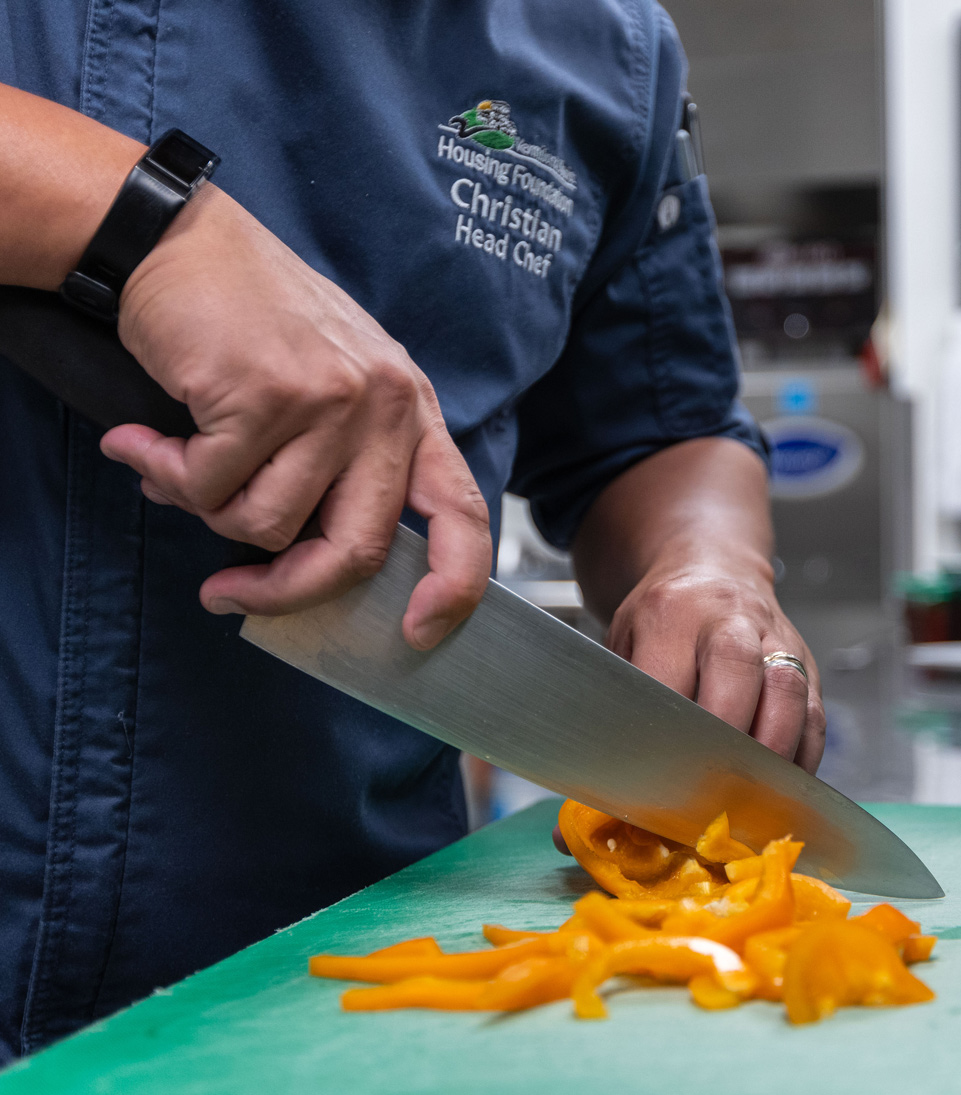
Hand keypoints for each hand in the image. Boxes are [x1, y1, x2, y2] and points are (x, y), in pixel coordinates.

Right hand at [100, 186, 490, 646]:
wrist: (181, 242)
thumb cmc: (252, 324)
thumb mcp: (327, 390)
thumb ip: (333, 470)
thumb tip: (295, 564)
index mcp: (412, 411)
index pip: (462, 512)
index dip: (455, 586)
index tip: (419, 632)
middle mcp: (387, 405)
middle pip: (358, 549)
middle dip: (286, 590)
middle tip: (229, 594)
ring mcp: (332, 398)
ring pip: (268, 525)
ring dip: (207, 509)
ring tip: (179, 462)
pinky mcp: (268, 394)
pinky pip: (211, 488)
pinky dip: (168, 475)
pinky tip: (145, 440)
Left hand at [604, 552, 825, 772]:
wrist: (713, 572)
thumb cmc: (664, 617)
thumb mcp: (627, 639)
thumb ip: (630, 692)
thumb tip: (631, 762)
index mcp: (671, 612)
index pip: (669, 676)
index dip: (667, 730)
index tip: (660, 774)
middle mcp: (728, 618)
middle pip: (736, 669)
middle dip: (725, 734)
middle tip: (711, 785)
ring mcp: (775, 639)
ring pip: (787, 691)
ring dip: (770, 751)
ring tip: (751, 794)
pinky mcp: (807, 663)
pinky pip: (814, 714)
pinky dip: (800, 756)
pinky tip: (779, 786)